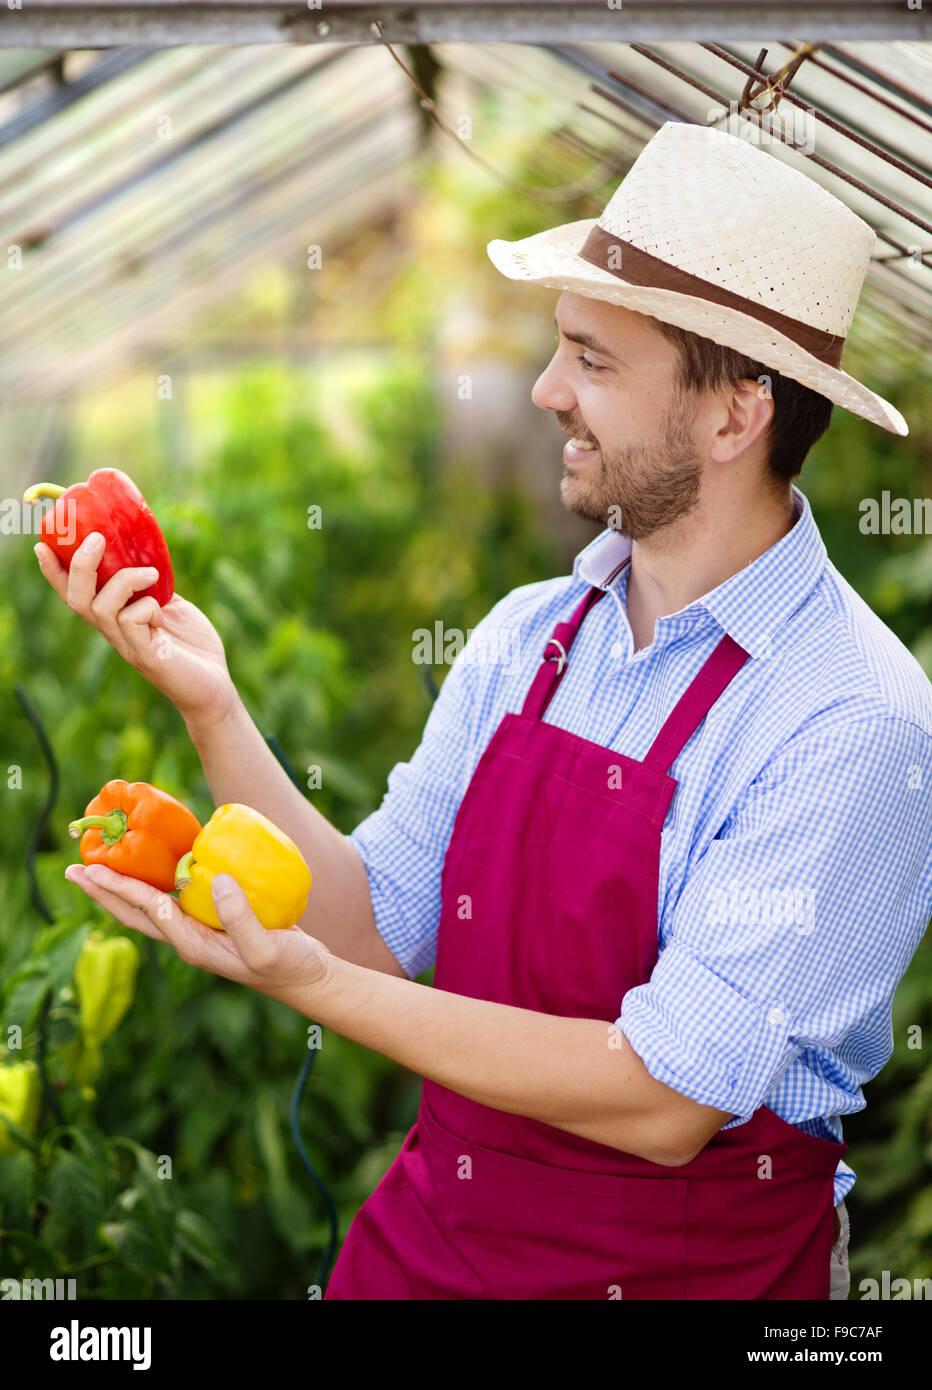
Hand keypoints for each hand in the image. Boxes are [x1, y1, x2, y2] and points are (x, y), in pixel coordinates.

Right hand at [35, 533, 237, 729]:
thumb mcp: (170, 605)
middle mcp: (113, 633)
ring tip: (150, 573)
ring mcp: (128, 645)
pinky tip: (164, 613)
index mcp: (114, 619)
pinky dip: (146, 606)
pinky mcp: (147, 656)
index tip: (42, 544)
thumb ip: (152, 586)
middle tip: (96, 538)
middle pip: (76, 599)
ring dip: (123, 580)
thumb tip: (146, 556)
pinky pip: (132, 622)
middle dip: (80, 565)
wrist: (215, 685)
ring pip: (100, 607)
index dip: (55, 572)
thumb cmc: (192, 645)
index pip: (74, 594)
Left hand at [64, 862, 330, 1009]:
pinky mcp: (216, 922)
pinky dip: (157, 883)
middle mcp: (189, 939)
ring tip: (101, 869)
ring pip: (151, 907)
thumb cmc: (288, 966)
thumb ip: (240, 918)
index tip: (92, 871)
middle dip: (103, 892)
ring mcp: (200, 931)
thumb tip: (214, 879)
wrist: (310, 979)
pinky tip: (158, 868)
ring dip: (123, 889)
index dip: (120, 888)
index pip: (149, 910)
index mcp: (194, 945)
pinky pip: (176, 899)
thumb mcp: (265, 947)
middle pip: (135, 913)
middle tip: (73, 870)